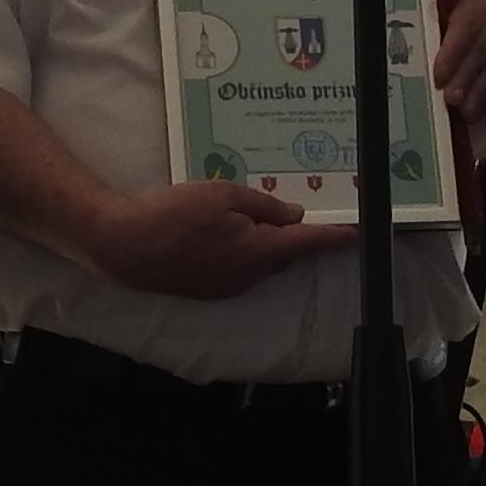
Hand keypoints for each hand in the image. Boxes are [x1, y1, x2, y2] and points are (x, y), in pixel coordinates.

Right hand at [83, 178, 339, 299]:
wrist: (125, 246)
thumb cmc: (174, 214)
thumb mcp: (224, 194)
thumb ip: (264, 206)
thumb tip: (293, 216)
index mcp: (259, 250)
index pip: (307, 242)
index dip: (335, 238)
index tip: (359, 236)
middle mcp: (250, 276)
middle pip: (281, 252)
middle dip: (279, 231)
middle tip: (255, 207)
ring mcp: (229, 287)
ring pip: (259, 261)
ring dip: (254, 241)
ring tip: (222, 217)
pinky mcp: (210, 291)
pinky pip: (238, 269)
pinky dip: (235, 251)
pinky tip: (208, 234)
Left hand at [436, 0, 485, 123]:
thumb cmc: (470, 24)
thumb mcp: (451, 18)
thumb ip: (438, 32)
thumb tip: (416, 53)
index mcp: (476, 4)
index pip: (465, 27)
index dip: (452, 53)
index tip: (440, 75)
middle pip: (483, 52)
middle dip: (466, 79)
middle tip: (452, 99)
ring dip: (482, 93)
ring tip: (467, 111)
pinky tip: (484, 105)